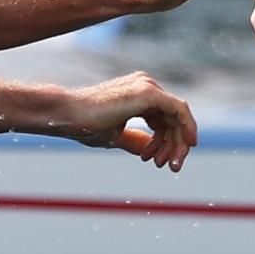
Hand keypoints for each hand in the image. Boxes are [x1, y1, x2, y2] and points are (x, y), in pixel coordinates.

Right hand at [58, 71, 197, 170]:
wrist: (68, 115)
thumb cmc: (85, 125)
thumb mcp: (116, 136)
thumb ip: (135, 140)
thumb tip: (149, 149)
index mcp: (138, 95)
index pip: (164, 118)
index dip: (166, 142)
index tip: (157, 162)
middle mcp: (145, 86)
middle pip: (174, 117)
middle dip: (176, 144)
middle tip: (172, 167)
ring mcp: (147, 87)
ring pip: (178, 116)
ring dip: (179, 142)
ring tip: (169, 164)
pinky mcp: (149, 93)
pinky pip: (179, 110)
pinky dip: (186, 128)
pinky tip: (186, 145)